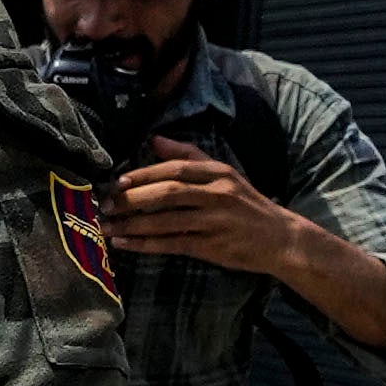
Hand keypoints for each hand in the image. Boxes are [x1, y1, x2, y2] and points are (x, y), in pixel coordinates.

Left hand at [96, 149, 306, 276]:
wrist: (280, 238)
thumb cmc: (246, 204)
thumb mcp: (225, 173)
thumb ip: (189, 156)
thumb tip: (154, 139)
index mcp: (219, 172)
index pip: (175, 168)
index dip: (144, 174)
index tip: (116, 181)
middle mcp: (217, 194)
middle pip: (168, 192)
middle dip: (132, 199)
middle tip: (105, 204)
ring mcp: (215, 221)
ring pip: (166, 220)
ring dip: (132, 223)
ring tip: (106, 225)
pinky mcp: (211, 246)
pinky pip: (172, 243)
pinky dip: (145, 244)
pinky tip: (124, 244)